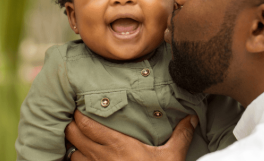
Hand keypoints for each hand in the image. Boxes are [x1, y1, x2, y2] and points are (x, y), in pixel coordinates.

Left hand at [65, 110, 197, 160]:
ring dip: (73, 144)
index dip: (79, 115)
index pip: (89, 125)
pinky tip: (83, 158)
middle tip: (76, 119)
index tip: (80, 107)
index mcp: (119, 145)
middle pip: (74, 135)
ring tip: (79, 138)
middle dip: (72, 125)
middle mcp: (102, 157)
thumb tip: (191, 118)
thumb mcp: (171, 156)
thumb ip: (181, 135)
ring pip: (72, 153)